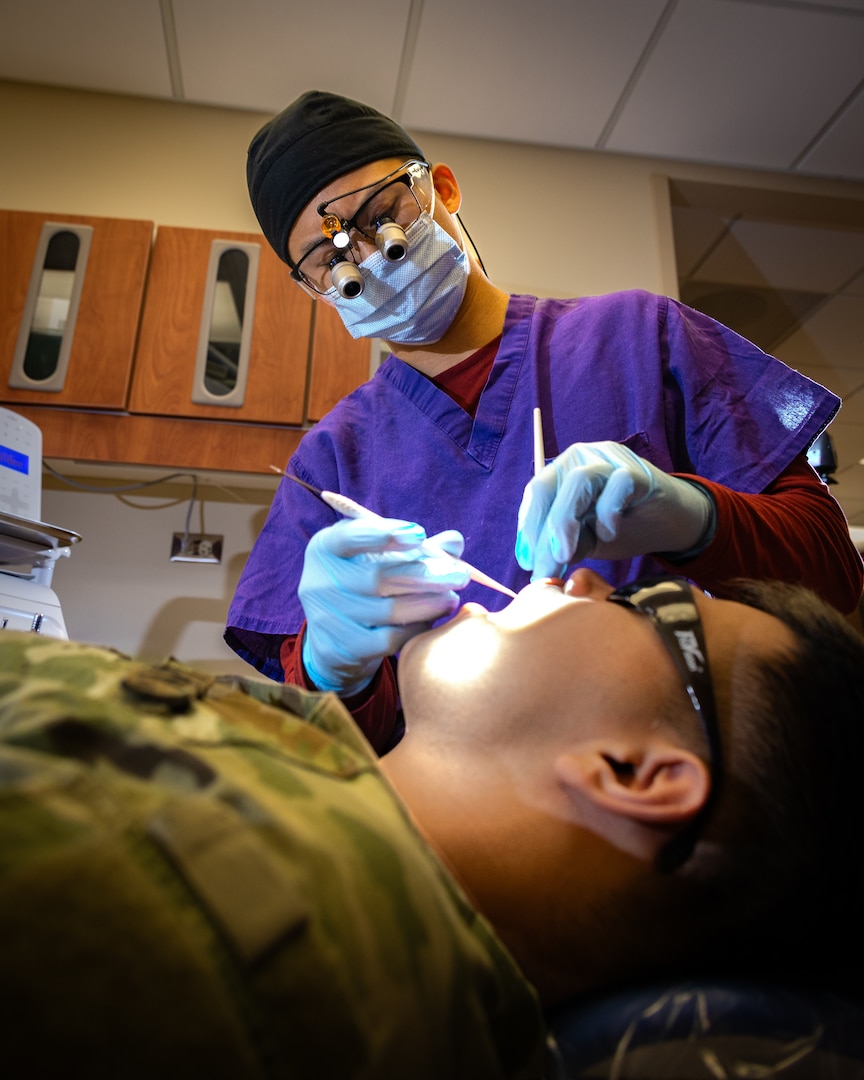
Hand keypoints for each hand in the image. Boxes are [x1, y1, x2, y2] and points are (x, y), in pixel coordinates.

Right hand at [299, 517, 468, 695]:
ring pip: (387, 610)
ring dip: (427, 604)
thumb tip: (454, 541)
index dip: (383, 534)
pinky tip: (431, 621)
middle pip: (377, 576)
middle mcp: (318, 581)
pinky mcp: (340, 648)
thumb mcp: (384, 559)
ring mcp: (326, 617)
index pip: (350, 536)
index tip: (419, 534)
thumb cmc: (366, 585)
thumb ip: (418, 548)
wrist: (336, 637)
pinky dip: (415, 629)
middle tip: (461, 576)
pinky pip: (388, 639)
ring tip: (451, 599)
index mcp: (326, 548)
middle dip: (425, 575)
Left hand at [515, 441, 713, 578]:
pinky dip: (608, 512)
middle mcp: (580, 458)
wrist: (671, 522)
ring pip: (579, 481)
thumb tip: (538, 571)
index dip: (528, 528)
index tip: (528, 563)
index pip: (536, 493)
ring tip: (567, 555)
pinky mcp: (638, 470)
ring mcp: (609, 459)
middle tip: (545, 566)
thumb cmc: (621, 526)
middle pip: (548, 485)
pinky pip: (618, 484)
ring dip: (567, 521)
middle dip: (543, 529)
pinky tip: (609, 533)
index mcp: (561, 472)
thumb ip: (564, 548)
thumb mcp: (585, 541)